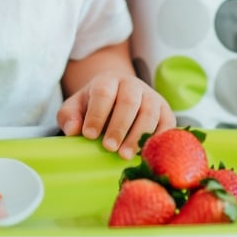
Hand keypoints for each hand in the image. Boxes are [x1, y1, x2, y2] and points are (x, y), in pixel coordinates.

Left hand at [57, 72, 174, 158]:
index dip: (97, 114)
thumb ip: (69, 116)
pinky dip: (158, 139)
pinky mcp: (165, 111)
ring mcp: (151, 97)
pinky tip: (145, 154)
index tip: (89, 135)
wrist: (118, 96)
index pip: (104, 92)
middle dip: (119, 126)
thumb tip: (73, 130)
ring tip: (125, 155)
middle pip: (129, 102)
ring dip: (138, 135)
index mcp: (108, 80)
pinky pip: (167, 124)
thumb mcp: (76, 106)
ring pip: (149, 113)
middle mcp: (132, 85)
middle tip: (109, 148)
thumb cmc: (94, 106)